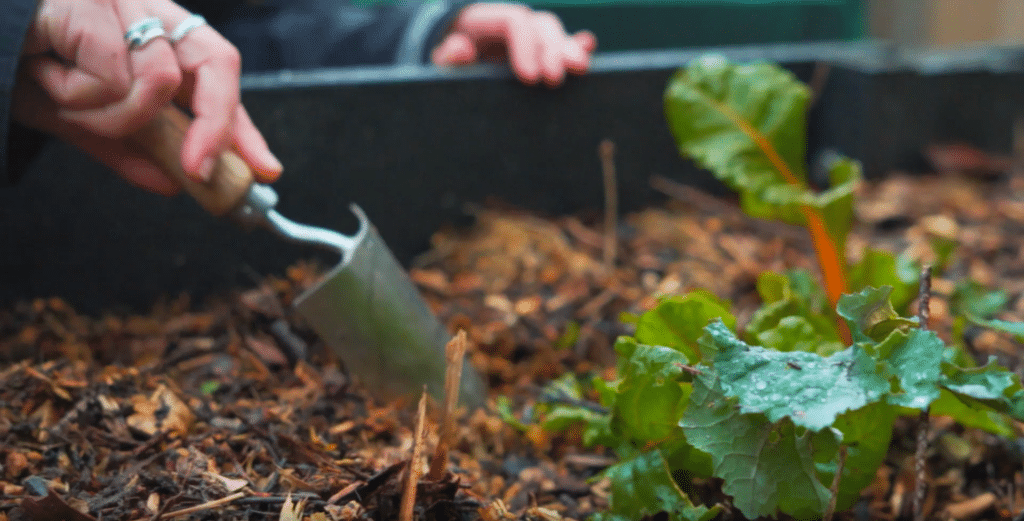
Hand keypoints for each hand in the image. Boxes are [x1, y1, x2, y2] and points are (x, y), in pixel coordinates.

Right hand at [12, 0, 281, 194]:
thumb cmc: (10, 62)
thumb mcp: (76, 115)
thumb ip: (128, 147)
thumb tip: (174, 184)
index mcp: (149, 31)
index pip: (216, 76)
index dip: (241, 126)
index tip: (264, 170)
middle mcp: (145, 8)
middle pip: (218, 63)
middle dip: (216, 127)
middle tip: (197, 170)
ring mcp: (122, 0)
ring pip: (162, 81)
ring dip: (114, 114)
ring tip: (60, 96)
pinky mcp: (93, 1)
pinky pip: (116, 76)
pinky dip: (79, 94)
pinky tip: (45, 73)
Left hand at [431, 2, 596, 86]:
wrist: (452, 59)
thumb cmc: (445, 61)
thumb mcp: (440, 61)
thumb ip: (448, 56)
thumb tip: (458, 48)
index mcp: (484, 20)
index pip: (514, 21)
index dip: (526, 46)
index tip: (529, 78)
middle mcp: (511, 23)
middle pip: (539, 25)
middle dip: (552, 50)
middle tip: (554, 79)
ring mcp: (527, 34)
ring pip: (553, 33)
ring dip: (569, 50)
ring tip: (580, 68)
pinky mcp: (538, 50)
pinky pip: (560, 42)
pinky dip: (574, 46)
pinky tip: (588, 49)